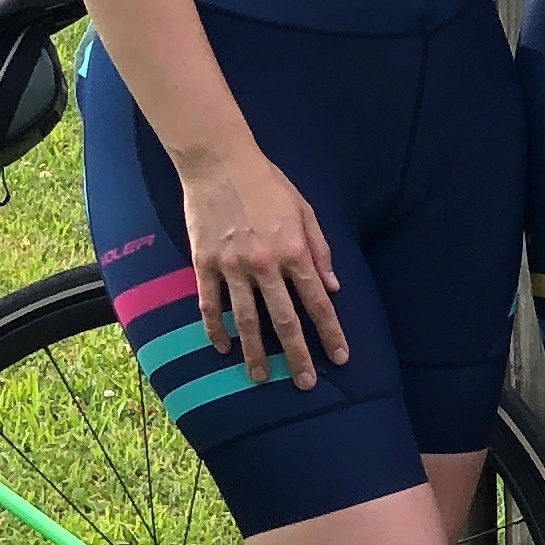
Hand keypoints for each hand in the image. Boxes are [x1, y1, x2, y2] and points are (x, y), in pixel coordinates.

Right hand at [180, 150, 348, 386]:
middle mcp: (265, 263)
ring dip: (255, 353)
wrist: (219, 161)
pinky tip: (222, 348)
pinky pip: (209, 304)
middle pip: (284, 320)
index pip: (317, 301)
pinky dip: (215, 329)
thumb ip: (320, 250)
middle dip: (297, 356)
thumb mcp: (304, 209)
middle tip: (305, 384)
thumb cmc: (267, 182)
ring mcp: (232, 266)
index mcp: (293, 250)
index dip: (330, 332)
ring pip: (245, 320)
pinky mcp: (204, 263)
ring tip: (261, 378)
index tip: (340, 357)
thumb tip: (334, 288)